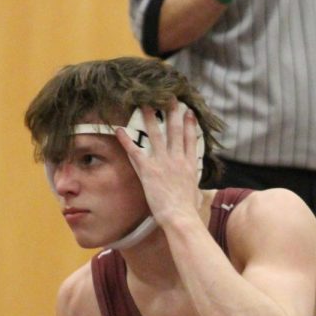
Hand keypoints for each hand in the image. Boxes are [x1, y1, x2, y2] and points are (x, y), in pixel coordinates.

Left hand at [116, 104, 202, 228]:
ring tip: (144, 104)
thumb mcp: (196, 196)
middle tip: (168, 98)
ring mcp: (163, 163)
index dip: (190, 125)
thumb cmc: (188, 210)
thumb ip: (195, 190)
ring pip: (156, 135)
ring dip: (149, 118)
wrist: (180, 216)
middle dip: (171, 113)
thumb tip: (197, 193)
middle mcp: (177, 159)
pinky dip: (126, 140)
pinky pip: (135, 151)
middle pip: (174, 131)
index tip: (188, 112)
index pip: (190, 140)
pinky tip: (119, 130)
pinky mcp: (148, 170)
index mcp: (190, 165)